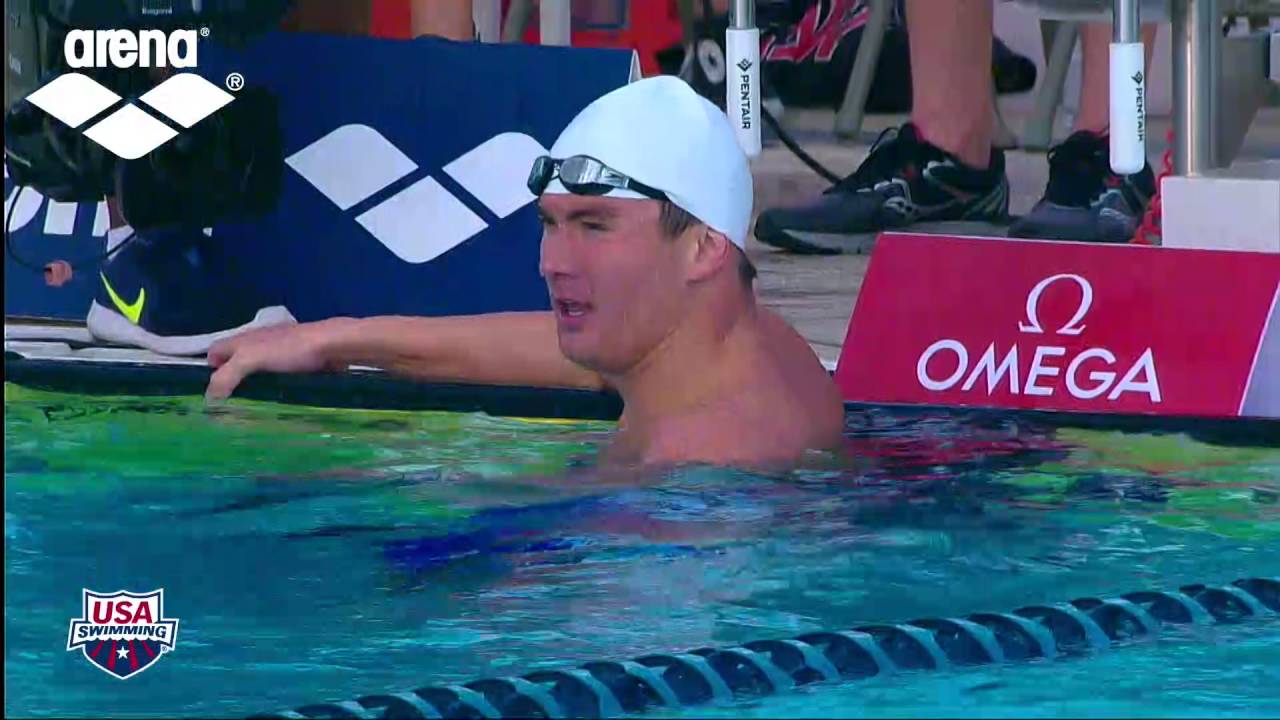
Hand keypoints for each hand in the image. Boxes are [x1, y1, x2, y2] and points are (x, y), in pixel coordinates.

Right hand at [205, 320, 348, 401]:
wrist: (332, 345)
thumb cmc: (289, 349)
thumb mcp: (251, 360)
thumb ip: (227, 376)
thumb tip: (209, 400)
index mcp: (242, 340)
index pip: (215, 353)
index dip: (211, 371)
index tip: (215, 395)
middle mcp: (257, 344)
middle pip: (235, 364)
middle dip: (232, 384)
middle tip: (231, 409)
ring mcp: (278, 354)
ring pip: (257, 372)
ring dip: (254, 389)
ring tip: (252, 412)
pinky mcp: (296, 365)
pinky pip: (278, 378)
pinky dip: (274, 390)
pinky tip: (276, 404)